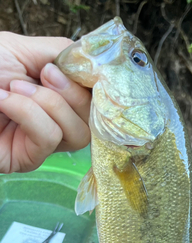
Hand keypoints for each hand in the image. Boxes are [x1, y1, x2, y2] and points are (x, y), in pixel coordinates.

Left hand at [0, 32, 90, 173]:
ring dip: (47, 104)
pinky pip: (49, 139)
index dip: (97, 86)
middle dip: (71, 94)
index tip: (86, 69)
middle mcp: (55, 120)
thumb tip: (95, 64)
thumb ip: (61, 53)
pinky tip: (5, 102)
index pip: (95, 99)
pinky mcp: (28, 159)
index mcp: (58, 95)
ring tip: (14, 89)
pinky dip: (29, 114)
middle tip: (43, 75)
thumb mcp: (21, 49)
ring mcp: (43, 142)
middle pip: (92, 120)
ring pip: (77, 133)